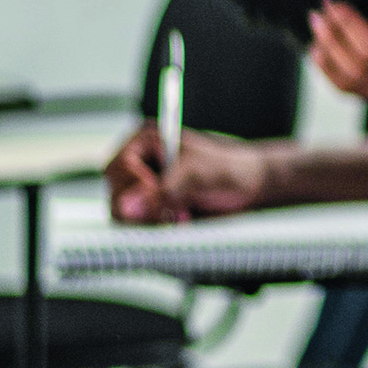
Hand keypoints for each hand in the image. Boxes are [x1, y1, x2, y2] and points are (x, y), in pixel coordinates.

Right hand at [104, 124, 272, 222]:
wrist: (252, 186)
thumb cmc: (230, 168)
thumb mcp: (197, 175)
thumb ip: (163, 191)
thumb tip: (127, 207)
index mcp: (146, 140)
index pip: (117, 167)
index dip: (136, 184)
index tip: (160, 191)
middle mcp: (139, 163)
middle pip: (116, 193)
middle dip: (145, 207)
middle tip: (174, 208)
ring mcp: (143, 188)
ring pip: (123, 214)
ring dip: (151, 220)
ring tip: (182, 212)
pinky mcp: (151, 208)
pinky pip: (137, 226)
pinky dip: (157, 227)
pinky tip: (181, 219)